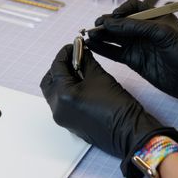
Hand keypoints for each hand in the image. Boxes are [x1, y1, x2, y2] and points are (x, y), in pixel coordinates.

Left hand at [40, 44, 177, 177]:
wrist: (129, 131)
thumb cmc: (117, 106)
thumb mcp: (99, 76)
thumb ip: (85, 61)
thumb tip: (80, 51)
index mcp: (62, 95)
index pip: (56, 67)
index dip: (65, 52)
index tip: (73, 45)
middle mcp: (57, 108)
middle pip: (49, 80)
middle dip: (59, 67)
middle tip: (73, 58)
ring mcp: (62, 118)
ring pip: (53, 92)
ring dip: (62, 79)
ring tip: (78, 70)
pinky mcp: (69, 123)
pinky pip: (60, 103)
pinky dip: (66, 91)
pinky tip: (80, 83)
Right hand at [86, 0, 177, 112]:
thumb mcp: (161, 32)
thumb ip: (134, 26)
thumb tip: (110, 23)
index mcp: (153, 17)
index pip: (132, 8)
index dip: (121, 11)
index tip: (114, 17)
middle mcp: (143, 30)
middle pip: (119, 24)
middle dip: (106, 24)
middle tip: (94, 26)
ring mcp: (138, 45)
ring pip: (114, 38)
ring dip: (101, 36)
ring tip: (88, 36)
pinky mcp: (133, 60)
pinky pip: (115, 52)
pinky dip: (103, 49)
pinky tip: (93, 46)